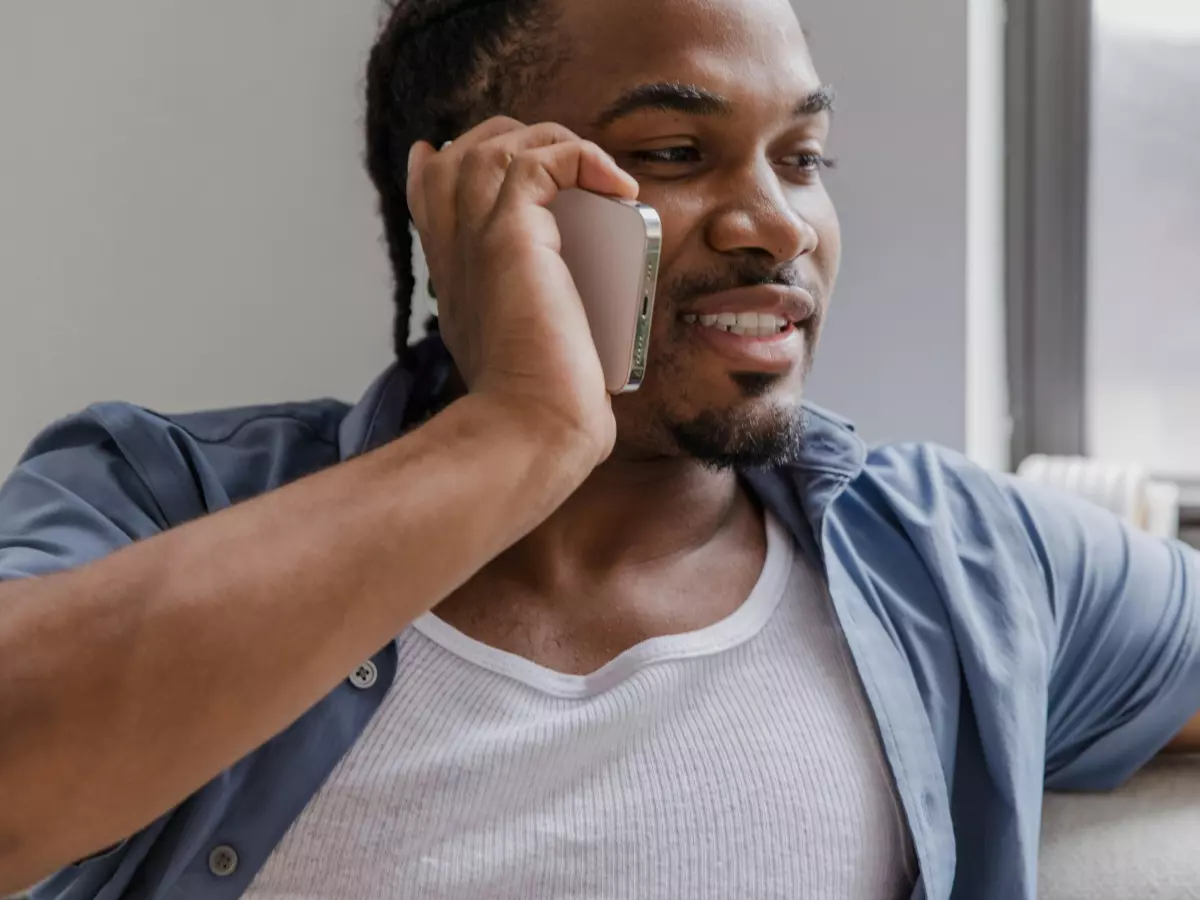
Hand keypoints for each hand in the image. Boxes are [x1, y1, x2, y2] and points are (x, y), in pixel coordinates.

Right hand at [406, 118, 639, 463]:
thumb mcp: (531, 356)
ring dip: (552, 143)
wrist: (530, 433)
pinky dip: (583, 158)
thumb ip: (540, 321)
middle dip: (513, 140)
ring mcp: (477, 238)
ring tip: (598, 173)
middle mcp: (456, 250)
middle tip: (566, 161)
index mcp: (454, 276)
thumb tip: (573, 317)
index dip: (458, 163)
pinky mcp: (511, 236)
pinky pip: (540, 160)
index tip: (494, 158)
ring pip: (495, 144)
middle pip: (461, 154)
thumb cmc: (539, 412)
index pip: (434, 192)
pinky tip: (618, 187)